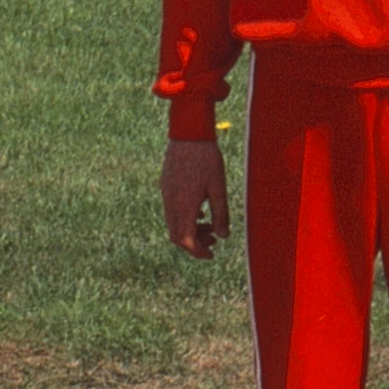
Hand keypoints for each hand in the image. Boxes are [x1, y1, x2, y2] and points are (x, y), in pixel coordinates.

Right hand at [162, 137, 229, 258]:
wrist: (189, 133)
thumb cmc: (207, 159)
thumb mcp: (219, 188)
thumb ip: (221, 214)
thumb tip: (223, 236)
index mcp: (185, 206)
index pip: (187, 241)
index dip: (198, 252)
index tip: (211, 254)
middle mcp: (171, 203)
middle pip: (177, 236)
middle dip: (195, 243)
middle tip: (213, 240)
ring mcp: (166, 194)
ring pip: (173, 224)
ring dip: (189, 230)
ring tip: (209, 224)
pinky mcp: (165, 186)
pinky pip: (171, 210)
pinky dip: (184, 217)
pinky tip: (200, 208)